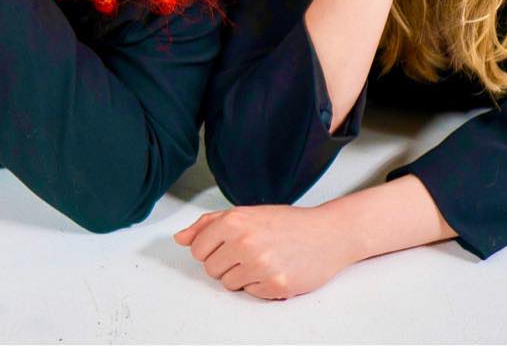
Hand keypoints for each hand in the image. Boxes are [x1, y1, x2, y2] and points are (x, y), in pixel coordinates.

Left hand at [174, 204, 355, 299]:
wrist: (326, 234)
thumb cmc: (286, 223)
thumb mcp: (246, 213)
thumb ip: (208, 224)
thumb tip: (180, 238)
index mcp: (234, 221)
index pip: (197, 248)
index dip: (210, 248)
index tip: (226, 243)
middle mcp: (245, 242)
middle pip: (210, 268)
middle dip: (225, 262)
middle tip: (248, 251)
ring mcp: (260, 265)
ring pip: (228, 284)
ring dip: (242, 275)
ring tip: (263, 259)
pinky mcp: (274, 286)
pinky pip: (250, 293)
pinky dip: (259, 285)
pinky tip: (274, 269)